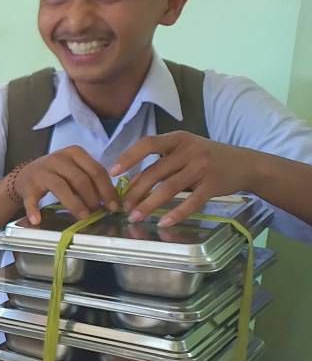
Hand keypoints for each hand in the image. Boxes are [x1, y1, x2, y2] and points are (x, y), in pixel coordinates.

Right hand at [15, 145, 119, 224]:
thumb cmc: (58, 173)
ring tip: (83, 217)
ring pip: (60, 187)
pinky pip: (32, 198)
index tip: (114, 206)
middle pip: (80, 179)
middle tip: (98, 213)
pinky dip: (34, 209)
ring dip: (74, 204)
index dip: (107, 189)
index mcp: (74, 153)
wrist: (27, 173)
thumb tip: (111, 201)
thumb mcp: (75, 169)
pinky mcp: (28, 185)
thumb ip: (91, 179)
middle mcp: (58, 159)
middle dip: (92, 198)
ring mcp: (42, 171)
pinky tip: (37, 219)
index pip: (96, 170)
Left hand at [109, 132, 257, 226]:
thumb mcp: (183, 153)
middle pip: (155, 171)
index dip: (129, 157)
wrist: (246, 164)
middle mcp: (190, 150)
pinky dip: (177, 213)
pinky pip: (192, 201)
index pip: (148, 143)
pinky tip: (164, 222)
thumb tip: (130, 183)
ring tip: (135, 216)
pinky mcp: (214, 184)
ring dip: (149, 204)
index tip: (113, 172)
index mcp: (178, 139)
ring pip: (170, 187)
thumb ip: (160, 164)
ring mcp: (203, 167)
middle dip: (135, 191)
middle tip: (123, 206)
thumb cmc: (206, 158)